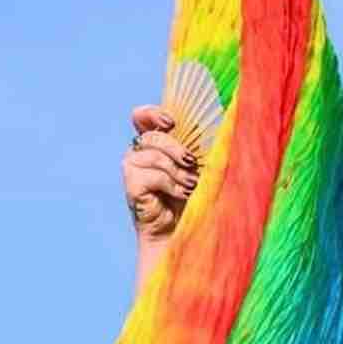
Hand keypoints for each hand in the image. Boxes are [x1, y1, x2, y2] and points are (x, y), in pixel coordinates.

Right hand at [123, 104, 199, 243]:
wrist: (184, 229)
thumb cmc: (192, 196)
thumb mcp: (196, 166)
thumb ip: (194, 146)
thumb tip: (211, 127)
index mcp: (152, 143)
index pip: (141, 117)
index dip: (152, 114)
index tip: (171, 123)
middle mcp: (138, 153)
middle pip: (152, 135)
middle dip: (176, 148)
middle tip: (192, 163)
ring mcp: (131, 169)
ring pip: (153, 155)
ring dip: (177, 171)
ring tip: (190, 184)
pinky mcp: (131, 186)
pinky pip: (151, 175)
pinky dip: (171, 184)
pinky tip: (180, 193)